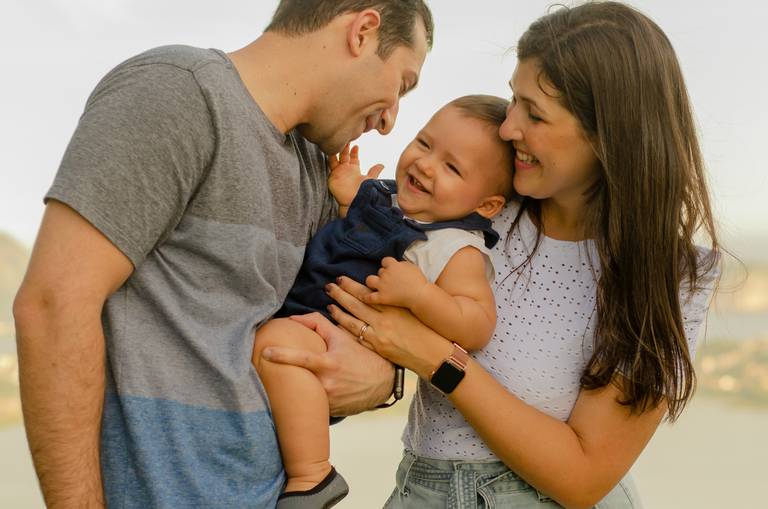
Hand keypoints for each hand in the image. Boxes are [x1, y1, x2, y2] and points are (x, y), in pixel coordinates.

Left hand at [261, 312, 394, 415]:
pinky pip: (312, 406)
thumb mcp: (341, 336)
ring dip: (294, 389)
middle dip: (281, 377)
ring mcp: (329, 401)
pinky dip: (306, 399)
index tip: (265, 352)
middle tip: (265, 371)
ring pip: (303, 396)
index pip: (302, 358)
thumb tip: (292, 319)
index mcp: (329, 363)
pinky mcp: (330, 412)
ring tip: (287, 385)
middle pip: (296, 381)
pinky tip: (304, 396)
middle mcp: (328, 384)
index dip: (282, 355)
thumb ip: (316, 323)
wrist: (382, 382)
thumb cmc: (360, 356)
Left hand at [325, 277, 452, 379]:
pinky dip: (345, 329)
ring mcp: (379, 335)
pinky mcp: (378, 348)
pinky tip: (337, 323)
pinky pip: (356, 337)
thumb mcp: (411, 312)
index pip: (368, 293)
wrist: (435, 354)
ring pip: (352, 320)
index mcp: (394, 307)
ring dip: (338, 310)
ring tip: (329, 303)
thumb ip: (394, 304)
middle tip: (329, 286)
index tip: (341, 279)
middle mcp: (384, 319)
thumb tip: (379, 295)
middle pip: (356, 304)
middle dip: (340, 294)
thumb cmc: (427, 331)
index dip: (352, 286)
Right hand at [328, 144, 384, 207]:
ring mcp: (338, 173)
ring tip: (339, 141)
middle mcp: (346, 171)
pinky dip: (330, 156)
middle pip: (344, 156)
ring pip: (336, 158)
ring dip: (337, 150)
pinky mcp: (333, 175)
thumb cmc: (364, 192)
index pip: (353, 159)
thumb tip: (382, 165)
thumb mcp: (370, 179)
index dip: (354, 152)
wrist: (355, 201)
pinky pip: (331, 164)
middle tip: (347, 138)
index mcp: (354, 171)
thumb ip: (374, 171)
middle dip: (345, 148)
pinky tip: (331, 148)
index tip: (356, 145)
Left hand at [364, 257, 428, 308]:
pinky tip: (364, 298)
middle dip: (383, 275)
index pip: (385, 260)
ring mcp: (382, 286)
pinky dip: (366, 298)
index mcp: (393, 265)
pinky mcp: (382, 297)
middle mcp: (386, 274)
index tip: (391, 269)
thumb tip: (396, 264)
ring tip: (376, 286)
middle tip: (390, 281)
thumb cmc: (418, 281)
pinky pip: (369, 297)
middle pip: (379, 271)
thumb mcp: (411, 266)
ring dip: (372, 282)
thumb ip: (401, 264)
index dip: (387, 265)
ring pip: (369, 280)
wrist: (420, 295)